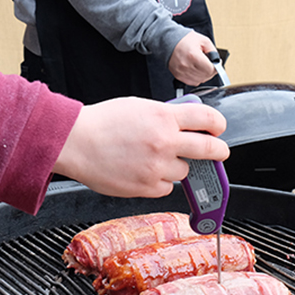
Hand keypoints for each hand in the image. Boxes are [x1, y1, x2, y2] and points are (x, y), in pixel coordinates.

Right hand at [53, 97, 228, 197]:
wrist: (76, 142)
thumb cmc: (101, 123)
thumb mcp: (138, 107)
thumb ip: (165, 116)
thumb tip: (185, 123)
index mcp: (164, 117)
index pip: (207, 119)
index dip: (217, 124)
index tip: (218, 129)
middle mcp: (165, 142)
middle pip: (209, 149)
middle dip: (218, 151)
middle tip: (218, 152)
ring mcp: (157, 166)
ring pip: (185, 171)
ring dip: (176, 167)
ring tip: (155, 160)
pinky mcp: (147, 186)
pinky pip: (166, 187)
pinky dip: (159, 181)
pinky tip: (143, 172)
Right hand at [167, 31, 217, 85]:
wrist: (170, 41)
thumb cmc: (185, 40)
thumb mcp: (204, 40)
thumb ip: (213, 51)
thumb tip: (217, 61)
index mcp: (193, 56)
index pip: (210, 69)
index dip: (216, 68)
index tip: (217, 64)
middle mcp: (186, 65)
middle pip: (205, 76)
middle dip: (211, 71)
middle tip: (210, 65)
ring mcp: (181, 72)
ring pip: (199, 81)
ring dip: (204, 75)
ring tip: (203, 67)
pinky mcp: (178, 75)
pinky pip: (191, 82)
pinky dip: (197, 78)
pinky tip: (197, 71)